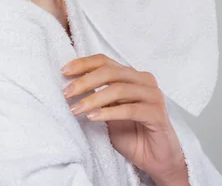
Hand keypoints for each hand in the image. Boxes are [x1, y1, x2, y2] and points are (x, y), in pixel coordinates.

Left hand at [60, 54, 188, 183]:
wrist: (156, 159)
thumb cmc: (131, 134)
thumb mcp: (108, 111)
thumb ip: (97, 96)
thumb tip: (71, 85)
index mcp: (131, 75)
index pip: (105, 61)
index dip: (83, 64)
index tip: (64, 71)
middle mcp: (144, 80)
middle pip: (110, 72)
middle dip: (85, 81)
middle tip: (66, 92)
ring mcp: (153, 95)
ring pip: (118, 89)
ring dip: (93, 98)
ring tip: (75, 109)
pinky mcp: (157, 114)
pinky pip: (129, 109)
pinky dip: (108, 112)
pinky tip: (93, 117)